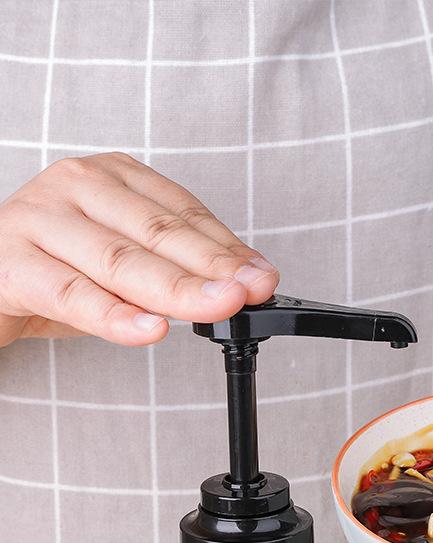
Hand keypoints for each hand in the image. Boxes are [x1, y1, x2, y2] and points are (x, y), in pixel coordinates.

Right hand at [0, 152, 278, 346]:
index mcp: (112, 177)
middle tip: (253, 291)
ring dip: (178, 290)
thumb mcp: (124, 262)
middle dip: (214, 268)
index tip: (263, 277)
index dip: (228, 248)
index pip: (182, 212)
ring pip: (121, 262)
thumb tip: (241, 282)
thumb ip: (173, 266)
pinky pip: (71, 294)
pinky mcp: (9, 262)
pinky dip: (115, 316)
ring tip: (221, 306)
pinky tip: (151, 330)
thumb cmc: (60, 266)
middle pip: (158, 234)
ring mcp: (39, 219)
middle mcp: (76, 186)